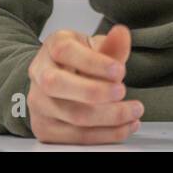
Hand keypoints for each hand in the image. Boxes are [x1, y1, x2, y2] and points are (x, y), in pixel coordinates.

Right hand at [26, 24, 143, 143]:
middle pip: (58, 84)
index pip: (66, 52)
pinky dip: (106, 134)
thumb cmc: (80, 61)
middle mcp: (40, 74)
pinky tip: (125, 125)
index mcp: (52, 47)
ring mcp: (39, 104)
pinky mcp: (45, 129)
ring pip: (72, 115)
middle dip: (95, 91)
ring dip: (110, 117)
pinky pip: (76, 138)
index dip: (93, 63)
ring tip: (134, 111)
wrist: (60, 79)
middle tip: (123, 91)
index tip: (119, 70)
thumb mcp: (96, 48)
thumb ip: (111, 45)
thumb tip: (121, 34)